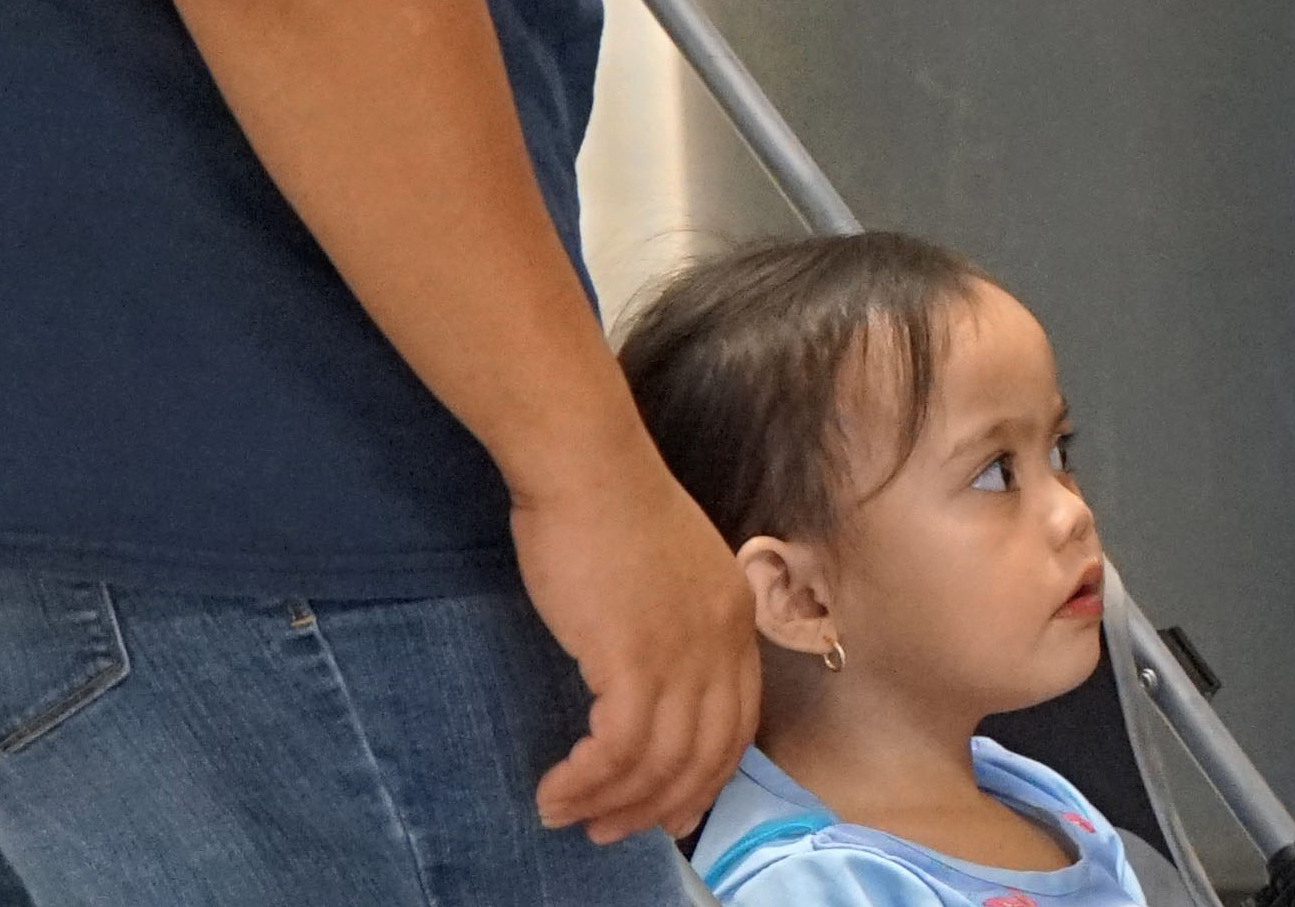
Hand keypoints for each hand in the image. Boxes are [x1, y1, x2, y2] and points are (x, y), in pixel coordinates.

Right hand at [512, 451, 758, 843]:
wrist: (586, 464)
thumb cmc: (608, 508)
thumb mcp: (666, 572)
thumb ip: (672, 625)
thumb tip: (646, 682)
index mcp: (736, 616)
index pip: (738, 721)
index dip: (705, 774)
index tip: (670, 808)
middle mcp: (723, 638)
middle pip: (708, 753)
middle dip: (660, 805)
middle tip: (610, 830)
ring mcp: (684, 649)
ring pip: (661, 760)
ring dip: (610, 801)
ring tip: (565, 813)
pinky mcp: (634, 656)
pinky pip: (619, 747)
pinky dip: (587, 779)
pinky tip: (555, 788)